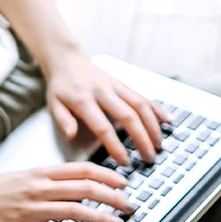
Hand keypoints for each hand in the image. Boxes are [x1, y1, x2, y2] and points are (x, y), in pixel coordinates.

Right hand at [0, 162, 135, 221]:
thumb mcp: (22, 177)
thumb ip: (48, 180)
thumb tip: (76, 184)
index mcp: (40, 173)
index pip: (82, 170)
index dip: (107, 175)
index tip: (123, 183)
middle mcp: (38, 189)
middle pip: (85, 189)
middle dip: (112, 197)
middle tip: (128, 205)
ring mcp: (31, 211)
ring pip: (75, 212)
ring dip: (100, 219)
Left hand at [41, 49, 164, 164]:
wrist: (67, 59)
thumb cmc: (60, 86)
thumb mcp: (53, 104)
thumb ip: (63, 120)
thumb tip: (71, 135)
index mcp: (83, 100)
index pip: (103, 127)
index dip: (115, 146)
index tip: (125, 162)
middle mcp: (103, 91)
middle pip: (128, 116)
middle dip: (142, 139)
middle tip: (149, 158)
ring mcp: (116, 86)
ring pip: (140, 105)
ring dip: (153, 126)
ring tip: (159, 144)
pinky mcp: (124, 83)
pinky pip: (144, 96)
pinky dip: (157, 108)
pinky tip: (167, 121)